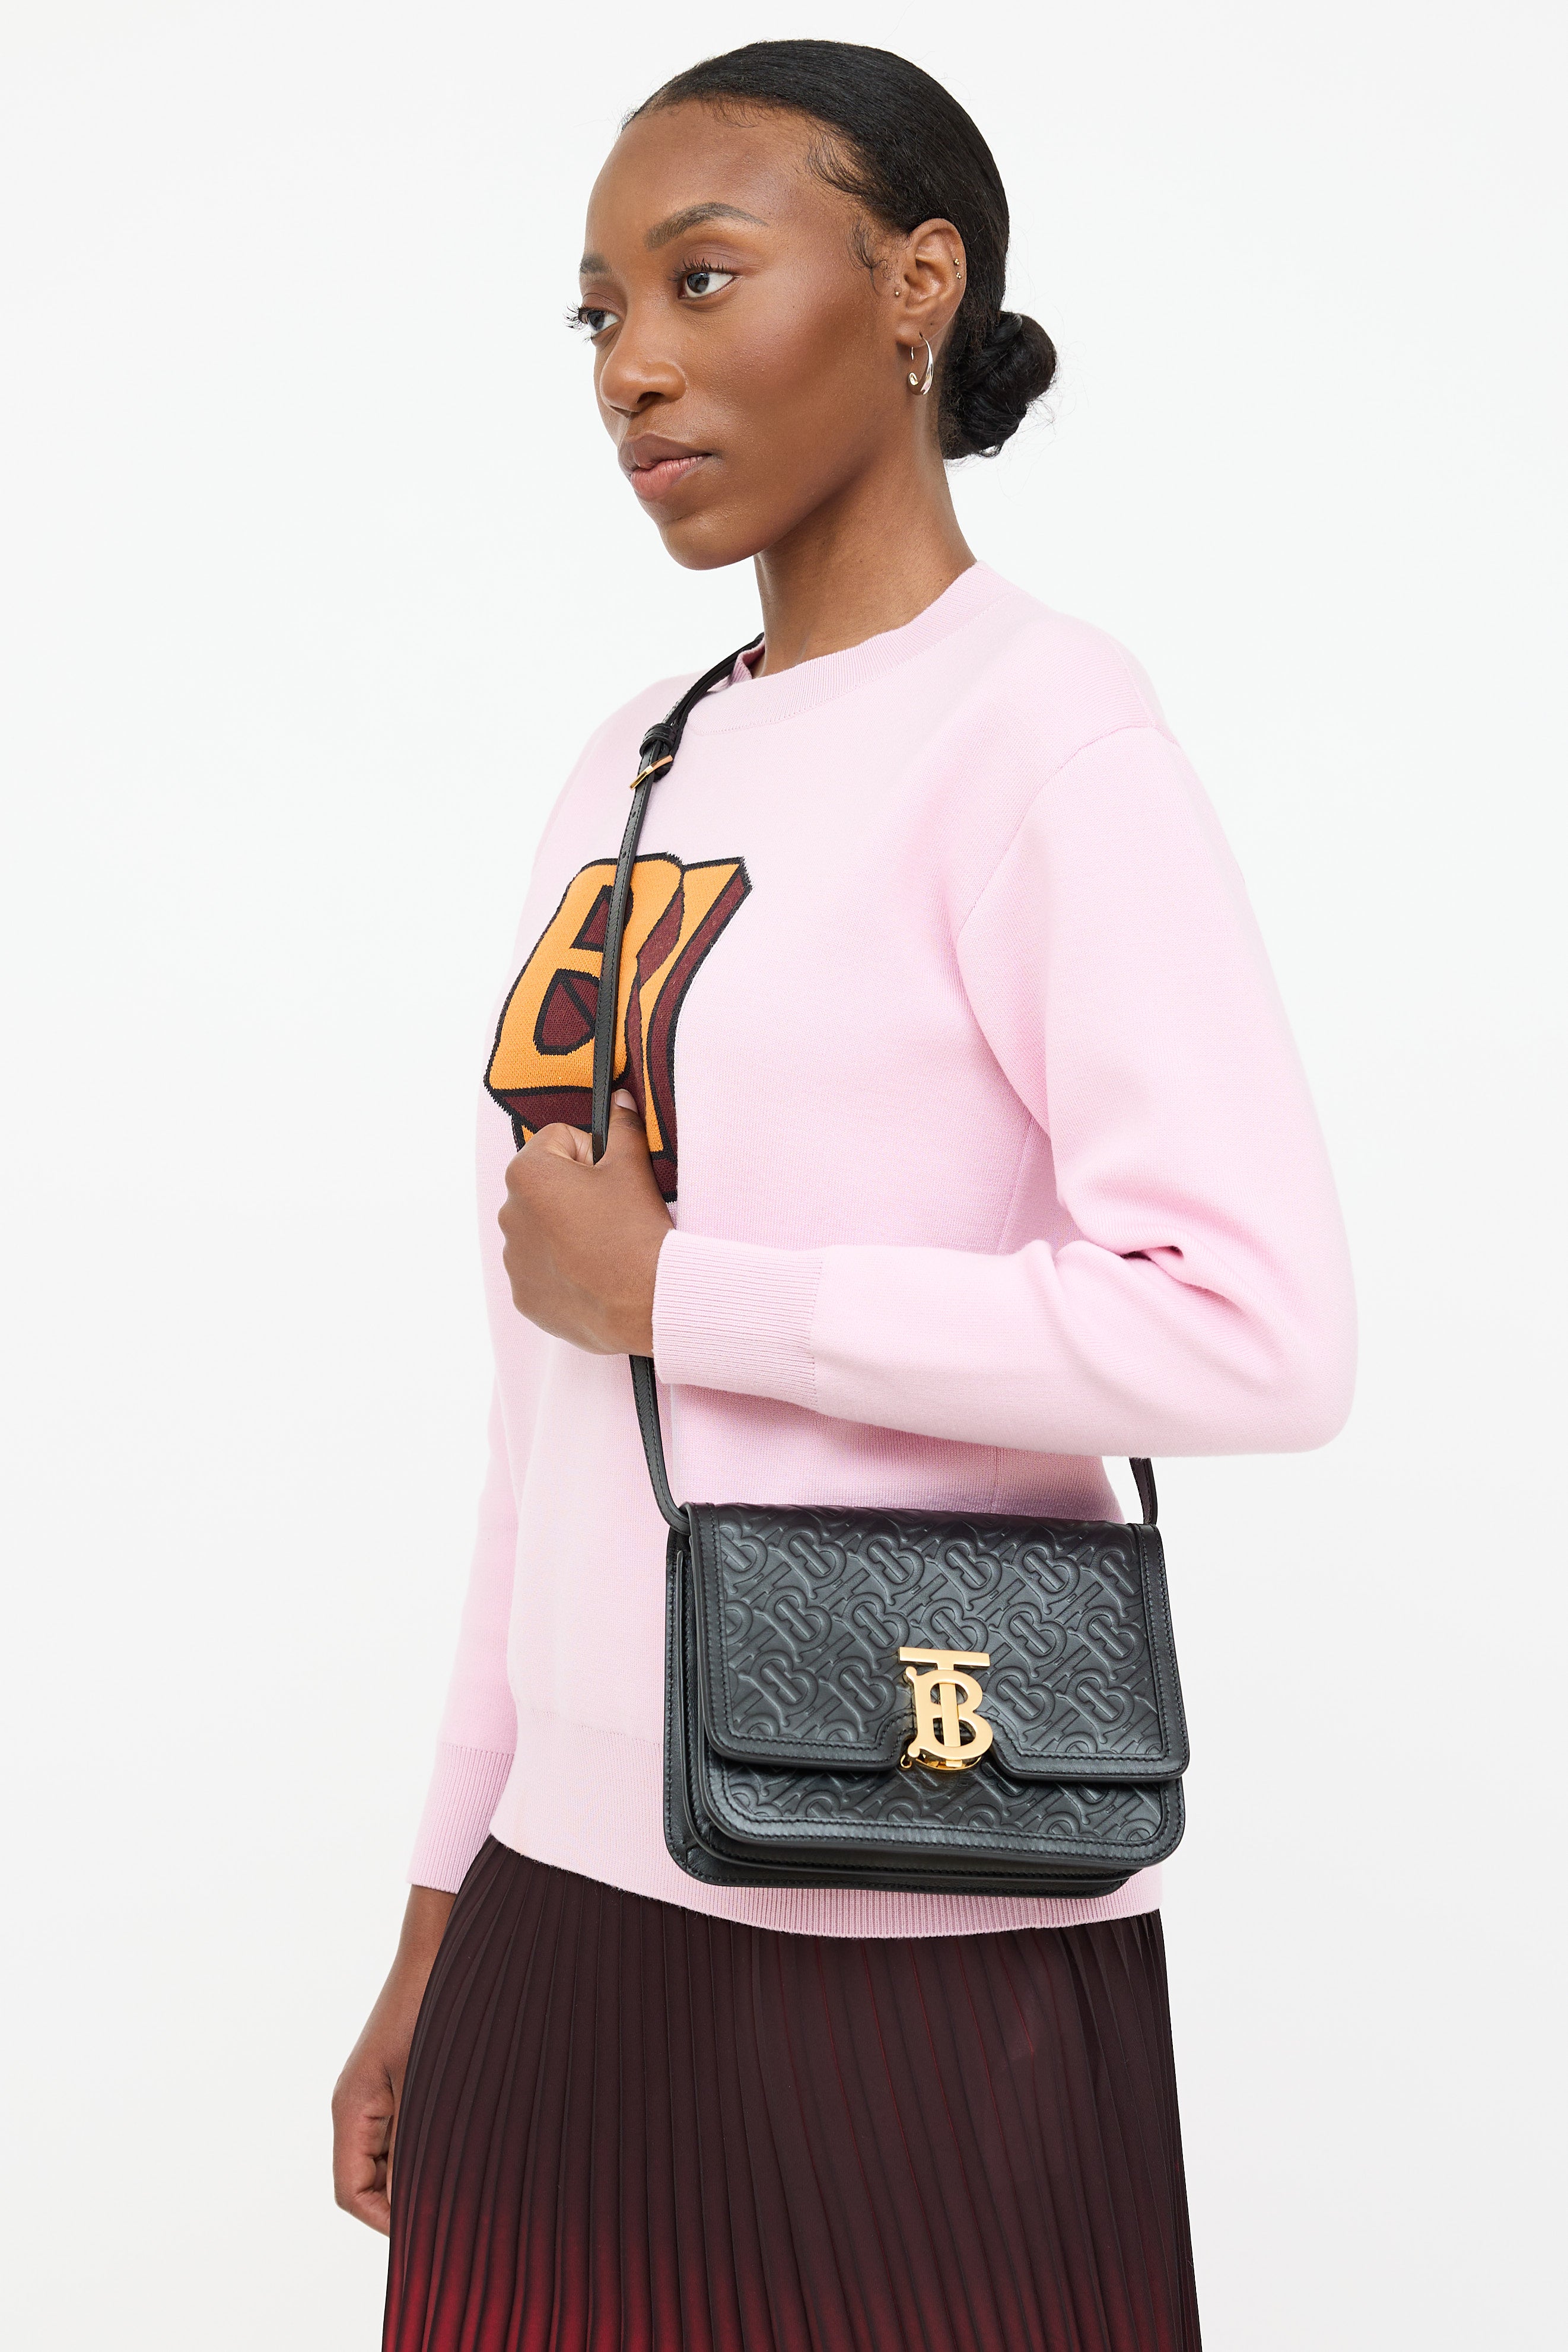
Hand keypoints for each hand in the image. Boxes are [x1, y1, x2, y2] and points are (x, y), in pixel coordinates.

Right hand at [332, 1885, 454, 2234]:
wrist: (440, 1946)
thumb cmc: (431, 2006)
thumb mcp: (425, 2085)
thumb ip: (414, 2147)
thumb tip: (414, 2206)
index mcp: (352, 2109)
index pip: (351, 2193)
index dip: (386, 2221)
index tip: (429, 2228)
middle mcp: (357, 2105)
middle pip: (370, 2181)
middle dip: (408, 2196)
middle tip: (459, 2204)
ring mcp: (377, 2091)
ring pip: (392, 2156)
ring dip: (422, 2167)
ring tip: (468, 2170)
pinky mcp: (399, 2077)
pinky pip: (407, 2127)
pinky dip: (430, 2140)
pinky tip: (466, 2136)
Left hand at [499, 1091, 671, 1353]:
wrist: (646, 1301)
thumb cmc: (636, 1230)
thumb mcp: (633, 1168)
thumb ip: (622, 1128)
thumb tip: (620, 1100)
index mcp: (528, 1172)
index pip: (559, 1140)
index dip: (592, 1154)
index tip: (610, 1179)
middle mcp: (508, 1213)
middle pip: (545, 1185)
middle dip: (572, 1192)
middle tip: (611, 1214)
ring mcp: (513, 1259)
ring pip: (541, 1228)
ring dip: (563, 1231)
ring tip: (603, 1247)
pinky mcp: (523, 1295)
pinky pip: (539, 1270)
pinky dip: (560, 1270)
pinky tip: (592, 1275)